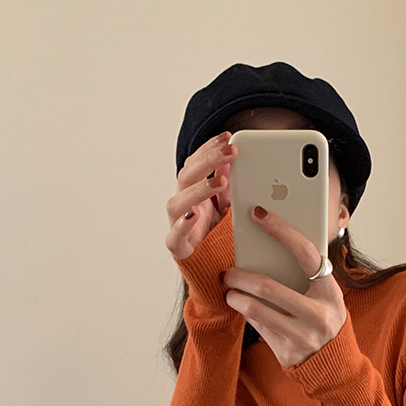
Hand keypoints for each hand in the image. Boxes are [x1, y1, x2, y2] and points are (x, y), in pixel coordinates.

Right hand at [165, 132, 237, 259]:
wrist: (208, 267)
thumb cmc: (214, 234)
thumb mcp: (226, 206)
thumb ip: (225, 186)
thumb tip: (231, 161)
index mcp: (193, 192)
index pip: (196, 163)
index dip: (209, 149)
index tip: (227, 137)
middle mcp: (182, 205)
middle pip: (187, 176)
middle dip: (208, 161)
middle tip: (230, 151)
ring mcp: (177, 224)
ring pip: (178, 202)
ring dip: (198, 190)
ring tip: (220, 182)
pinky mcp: (177, 247)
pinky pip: (175, 235)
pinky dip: (182, 225)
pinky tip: (193, 215)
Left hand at [222, 207, 346, 367]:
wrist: (333, 365)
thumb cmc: (324, 318)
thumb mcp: (326, 295)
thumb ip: (307, 275)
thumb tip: (269, 246)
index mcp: (331, 292)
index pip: (306, 253)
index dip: (281, 230)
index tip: (258, 213)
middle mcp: (319, 315)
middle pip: (268, 286)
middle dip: (241, 276)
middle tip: (228, 271)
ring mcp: (303, 337)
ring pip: (255, 309)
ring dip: (235, 296)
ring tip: (229, 289)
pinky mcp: (287, 354)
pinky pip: (257, 327)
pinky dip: (245, 313)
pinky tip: (240, 306)